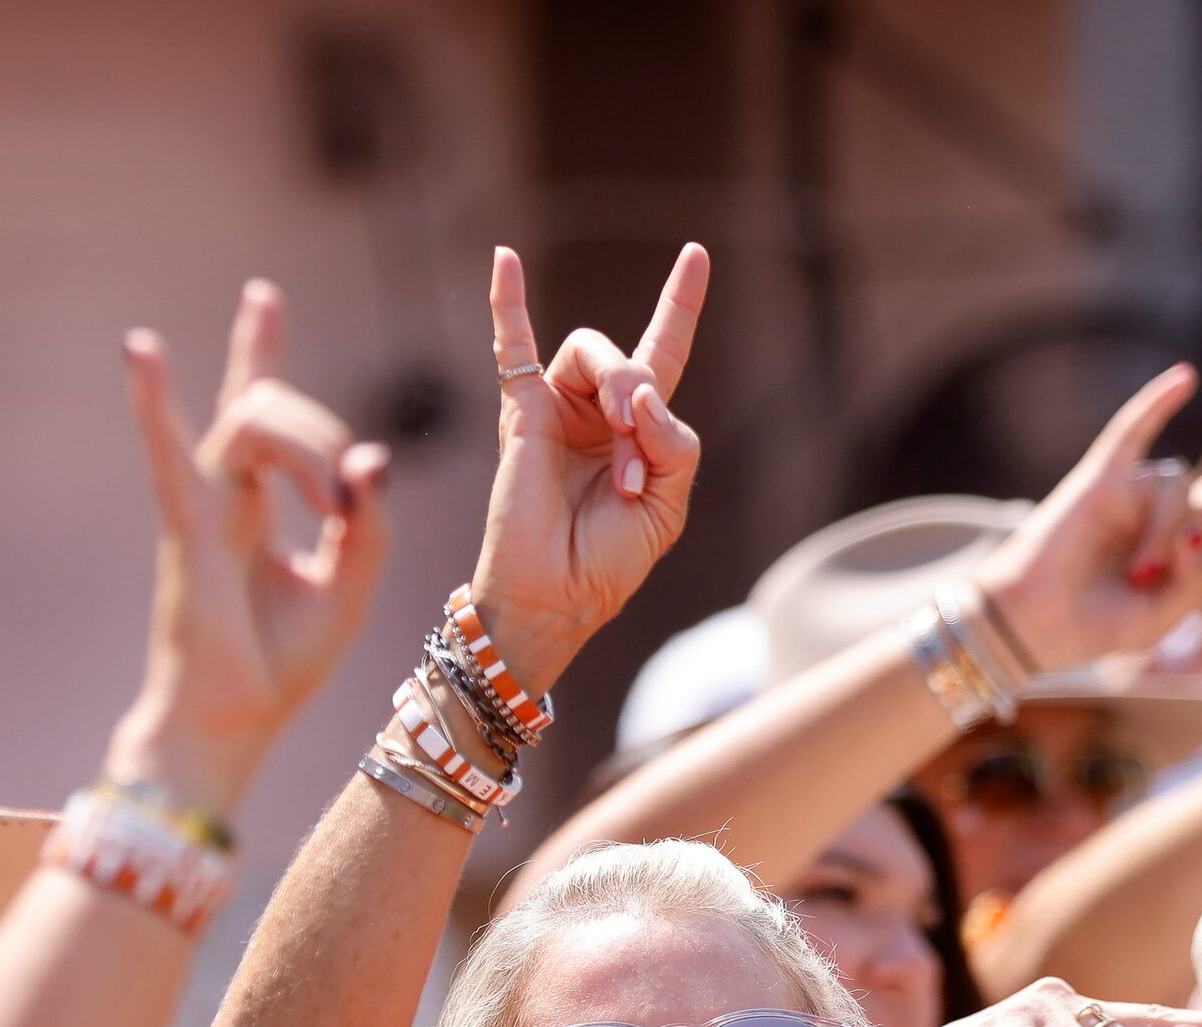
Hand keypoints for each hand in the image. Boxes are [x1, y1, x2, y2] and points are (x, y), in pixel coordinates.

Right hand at [113, 281, 389, 807]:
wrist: (235, 725)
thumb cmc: (281, 667)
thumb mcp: (350, 588)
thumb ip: (369, 523)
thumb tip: (373, 460)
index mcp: (259, 507)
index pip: (265, 412)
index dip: (260, 351)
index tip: (262, 297)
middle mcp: (226, 496)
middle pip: (267, 408)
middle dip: (319, 430)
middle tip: (344, 498)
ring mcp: (202, 507)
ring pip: (251, 422)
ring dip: (306, 445)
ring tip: (330, 502)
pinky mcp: (188, 530)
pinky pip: (171, 455)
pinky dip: (154, 402)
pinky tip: (143, 348)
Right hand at [468, 243, 707, 684]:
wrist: (557, 596)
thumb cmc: (609, 561)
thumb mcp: (670, 506)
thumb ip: (675, 443)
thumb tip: (641, 392)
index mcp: (639, 428)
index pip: (664, 349)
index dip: (680, 303)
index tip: (696, 255)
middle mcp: (597, 409)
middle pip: (632, 357)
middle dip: (644, 399)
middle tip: (638, 465)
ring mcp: (557, 407)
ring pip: (593, 351)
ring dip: (617, 393)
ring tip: (619, 464)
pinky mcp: (520, 414)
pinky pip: (511, 345)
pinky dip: (506, 301)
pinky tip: (505, 259)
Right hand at [968, 367, 1201, 670]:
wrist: (1033, 625)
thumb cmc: (1092, 627)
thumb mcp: (1162, 616)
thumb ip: (1194, 578)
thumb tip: (1197, 527)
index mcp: (1172, 545)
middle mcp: (1152, 511)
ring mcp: (1126, 493)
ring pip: (1173, 487)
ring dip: (1162, 532)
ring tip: (1137, 572)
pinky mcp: (1097, 480)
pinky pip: (1131, 432)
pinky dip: (1156, 404)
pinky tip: (1186, 379)